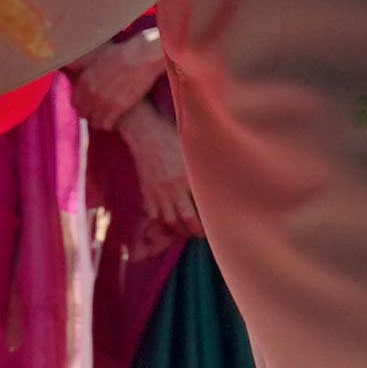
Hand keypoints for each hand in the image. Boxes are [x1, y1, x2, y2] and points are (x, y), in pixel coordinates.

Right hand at [111, 91, 204, 242]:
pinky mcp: (146, 191)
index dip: (209, 218)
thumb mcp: (192, 148)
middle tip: (202, 236)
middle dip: (195, 230)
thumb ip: (203, 163)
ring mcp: (158, 192)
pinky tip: (166, 223)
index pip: (201, 205)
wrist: (146, 132)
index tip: (218, 224)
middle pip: (185, 218)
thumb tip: (220, 171)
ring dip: (177, 229)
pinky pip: (153, 213)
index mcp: (188, 178)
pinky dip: (160, 221)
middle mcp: (173, 188)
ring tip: (185, 233)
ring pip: (168, 220)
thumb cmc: (172, 136)